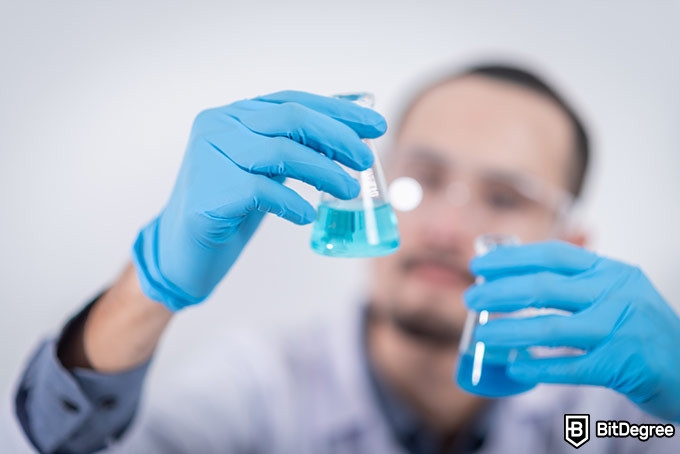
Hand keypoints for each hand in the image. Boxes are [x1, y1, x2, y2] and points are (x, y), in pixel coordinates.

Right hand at [132, 91, 385, 310]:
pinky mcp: (208, 192)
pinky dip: (292, 203)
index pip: (292, 102)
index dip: (337, 111)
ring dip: (324, 171)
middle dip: (337, 137)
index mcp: (233, 115)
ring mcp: (208, 156)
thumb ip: (293, 147)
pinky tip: (306, 216)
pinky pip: (262, 191)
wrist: (184, 250)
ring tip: (348, 191)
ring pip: (280, 152)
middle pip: (290, 119)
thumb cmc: (231, 207)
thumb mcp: (264, 169)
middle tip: (365, 159)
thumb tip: (349, 135)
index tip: (374, 124)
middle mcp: (218, 126)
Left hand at [464, 240, 679, 421]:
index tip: (480, 266)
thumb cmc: (642, 328)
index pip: (552, 255)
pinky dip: (538, 368)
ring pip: (549, 328)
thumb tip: (517, 278)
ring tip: (481, 337)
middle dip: (499, 292)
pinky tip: (515, 368)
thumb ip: (578, 282)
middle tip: (471, 299)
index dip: (511, 259)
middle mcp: (615, 294)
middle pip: (543, 288)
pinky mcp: (620, 365)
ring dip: (508, 333)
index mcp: (610, 271)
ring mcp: (619, 329)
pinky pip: (568, 367)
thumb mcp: (618, 291)